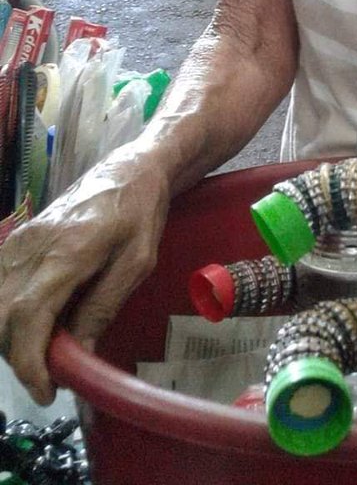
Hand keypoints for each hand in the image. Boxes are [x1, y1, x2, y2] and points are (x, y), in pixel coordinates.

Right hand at [0, 149, 169, 403]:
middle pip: (2, 318)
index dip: (30, 362)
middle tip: (54, 370)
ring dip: (14, 336)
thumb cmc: (140, 213)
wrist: (128, 169)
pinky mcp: (15, 239)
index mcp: (67, 251)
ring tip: (51, 343)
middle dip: (21, 355)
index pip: (28, 316)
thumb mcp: (138, 262)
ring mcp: (18, 241)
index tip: (47, 391)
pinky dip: (9, 313)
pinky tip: (38, 318)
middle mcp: (32, 246)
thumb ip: (103, 307)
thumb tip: (78, 354)